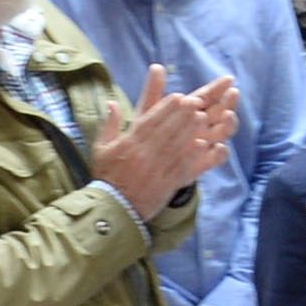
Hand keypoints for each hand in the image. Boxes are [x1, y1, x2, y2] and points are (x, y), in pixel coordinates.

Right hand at [89, 64, 235, 212]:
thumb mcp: (101, 148)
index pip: (150, 121)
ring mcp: (157, 170)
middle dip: (182, 114)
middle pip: (166, 131)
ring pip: (176, 146)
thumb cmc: (107, 177)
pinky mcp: (167, 185)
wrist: (113, 209)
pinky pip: (182, 167)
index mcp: (129, 144)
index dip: (166, 108)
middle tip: (197, 101)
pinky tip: (203, 145)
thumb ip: (109, 125)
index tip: (179, 96)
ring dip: (190, 131)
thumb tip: (112, 103)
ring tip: (203, 117)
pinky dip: (192, 155)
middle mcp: (144, 155)